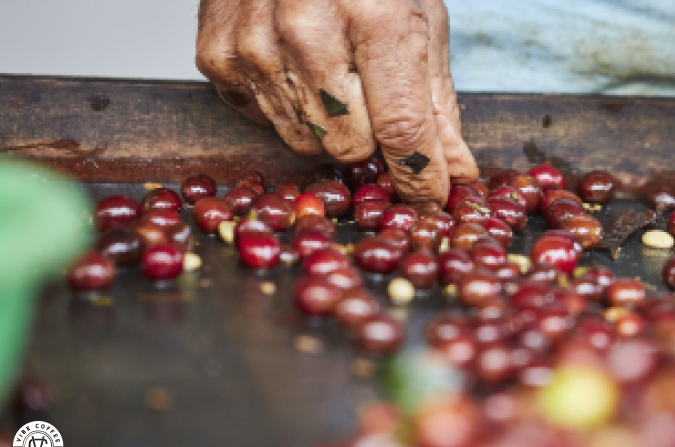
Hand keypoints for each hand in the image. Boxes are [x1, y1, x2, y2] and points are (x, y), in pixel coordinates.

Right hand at [195, 0, 478, 205]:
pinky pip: (262, 121)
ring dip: (327, 122)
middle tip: (371, 97)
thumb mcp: (420, 19)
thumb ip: (436, 101)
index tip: (432, 199)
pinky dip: (283, 104)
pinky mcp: (217, 56)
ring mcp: (255, 45)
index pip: (402, 126)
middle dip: (370, 136)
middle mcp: (308, 32)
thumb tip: (455, 171)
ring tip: (331, 70)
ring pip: (305, 141)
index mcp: (374, 17)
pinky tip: (291, 62)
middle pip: (350, 145)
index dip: (421, 175)